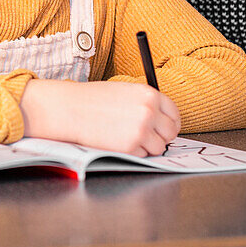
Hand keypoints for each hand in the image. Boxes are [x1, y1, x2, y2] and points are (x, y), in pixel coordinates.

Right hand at [20, 79, 179, 155]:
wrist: (71, 109)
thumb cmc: (92, 99)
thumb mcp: (125, 91)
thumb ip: (145, 103)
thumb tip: (161, 119)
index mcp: (149, 94)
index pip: (174, 113)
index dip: (170, 124)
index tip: (165, 129)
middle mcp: (149, 111)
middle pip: (170, 133)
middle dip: (160, 137)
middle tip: (146, 136)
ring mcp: (141, 130)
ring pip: (158, 147)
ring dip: (147, 146)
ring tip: (128, 137)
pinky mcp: (130, 147)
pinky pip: (142, 155)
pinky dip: (133, 152)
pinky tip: (118, 141)